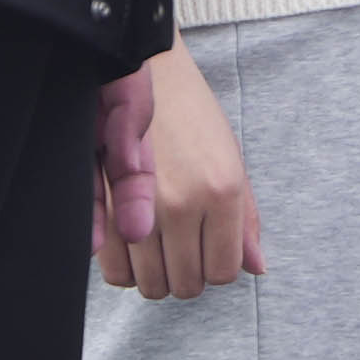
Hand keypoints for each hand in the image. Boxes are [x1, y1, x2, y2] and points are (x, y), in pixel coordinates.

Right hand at [103, 54, 261, 297]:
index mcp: (222, 190)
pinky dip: (126, 268)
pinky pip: (115, 272)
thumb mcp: (231, 160)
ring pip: (151, 284)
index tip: (210, 249)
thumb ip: (245, 219)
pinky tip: (135, 245)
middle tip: (184, 247)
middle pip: (186, 284)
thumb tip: (257, 268)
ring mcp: (138, 209)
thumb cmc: (193, 116)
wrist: (143, 75)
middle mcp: (182, 204)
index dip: (218, 267)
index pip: (224, 271)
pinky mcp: (101, 209)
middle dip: (188, 273)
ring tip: (160, 245)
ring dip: (157, 274)